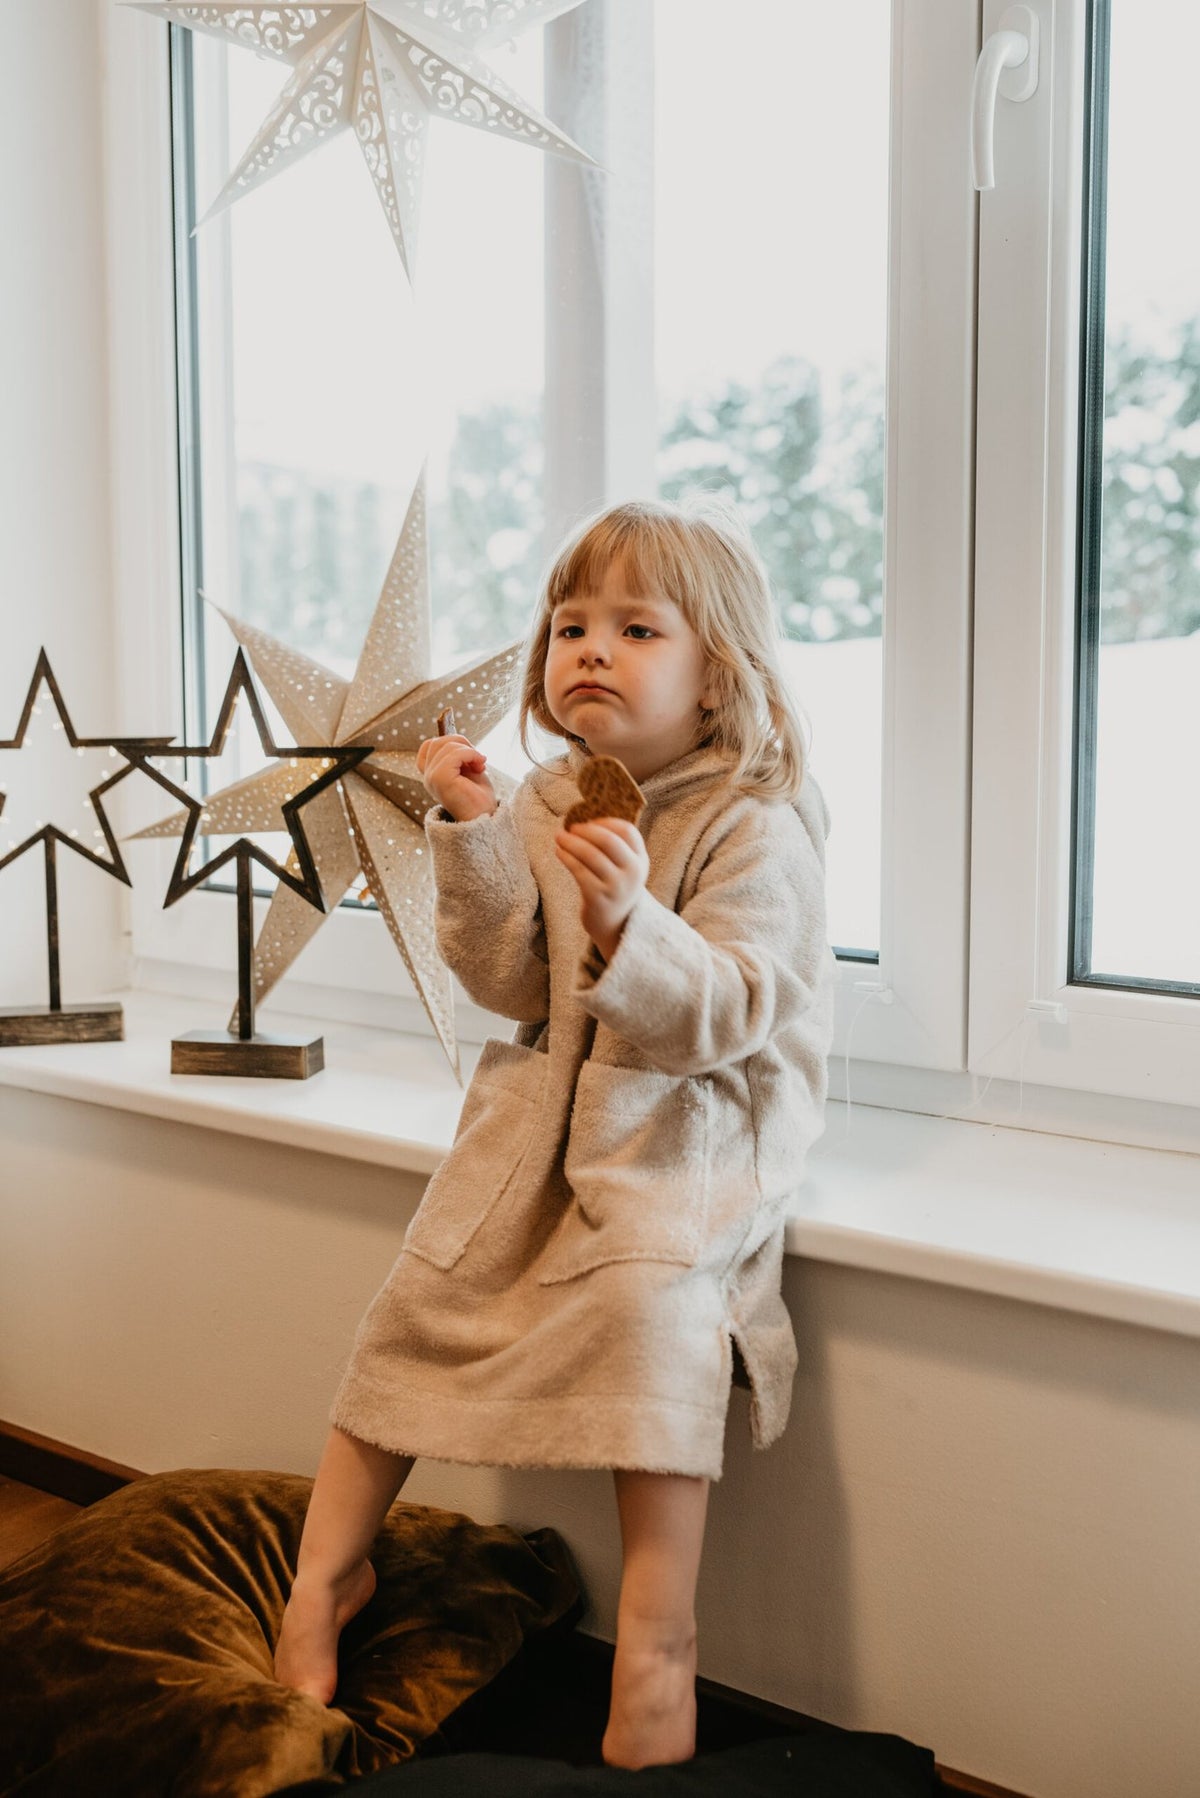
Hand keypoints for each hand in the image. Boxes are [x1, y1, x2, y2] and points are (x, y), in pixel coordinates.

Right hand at [416, 733, 497, 821]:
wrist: (484, 820)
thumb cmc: (478, 797)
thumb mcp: (468, 769)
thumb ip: (459, 754)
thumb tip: (459, 739)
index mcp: (432, 774)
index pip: (429, 746)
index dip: (448, 741)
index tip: (468, 753)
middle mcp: (428, 777)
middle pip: (437, 742)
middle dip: (461, 743)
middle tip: (478, 758)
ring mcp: (432, 778)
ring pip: (446, 746)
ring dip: (469, 751)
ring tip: (480, 766)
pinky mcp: (440, 779)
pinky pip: (454, 754)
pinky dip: (471, 754)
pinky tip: (480, 767)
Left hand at [554, 817, 648, 960]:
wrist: (615, 925)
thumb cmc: (615, 888)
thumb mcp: (624, 867)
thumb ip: (614, 846)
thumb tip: (584, 819)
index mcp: (641, 860)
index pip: (627, 831)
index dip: (606, 822)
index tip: (589, 822)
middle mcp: (632, 873)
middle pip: (608, 840)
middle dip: (585, 830)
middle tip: (570, 828)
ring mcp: (616, 886)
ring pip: (590, 854)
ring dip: (571, 842)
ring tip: (559, 837)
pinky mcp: (598, 897)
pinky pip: (578, 870)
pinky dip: (566, 857)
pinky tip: (559, 852)